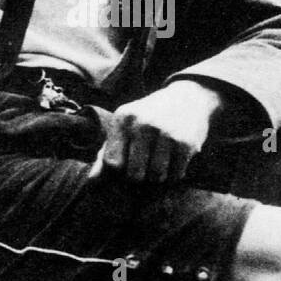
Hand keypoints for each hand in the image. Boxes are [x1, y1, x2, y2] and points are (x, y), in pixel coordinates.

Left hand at [88, 81, 224, 183]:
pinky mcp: (185, 143)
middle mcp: (142, 123)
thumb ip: (106, 153)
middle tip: (146, 165)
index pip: (112, 163)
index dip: (118, 170)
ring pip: (155, 177)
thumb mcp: (125, 126)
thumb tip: (92, 182)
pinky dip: (174, 174)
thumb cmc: (149, 117)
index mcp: (123, 118)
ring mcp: (165, 132)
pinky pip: (174, 176)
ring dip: (158, 177)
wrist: (188, 98)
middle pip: (134, 174)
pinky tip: (174, 160)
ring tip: (161, 161)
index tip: (126, 164)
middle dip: (139, 176)